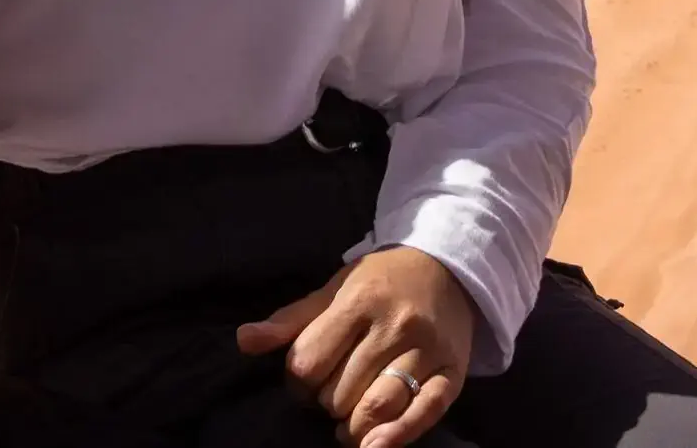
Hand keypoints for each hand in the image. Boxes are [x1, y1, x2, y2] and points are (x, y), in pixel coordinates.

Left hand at [238, 247, 475, 447]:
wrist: (448, 267)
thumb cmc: (382, 281)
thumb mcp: (335, 288)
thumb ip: (292, 319)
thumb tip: (245, 341)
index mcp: (359, 301)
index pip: (309, 362)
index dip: (296, 382)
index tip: (305, 380)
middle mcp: (394, 325)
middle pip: (340, 391)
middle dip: (326, 403)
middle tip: (332, 394)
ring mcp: (426, 349)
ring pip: (377, 407)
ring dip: (353, 427)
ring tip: (347, 426)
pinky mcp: (452, 372)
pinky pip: (425, 411)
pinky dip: (398, 435)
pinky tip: (375, 446)